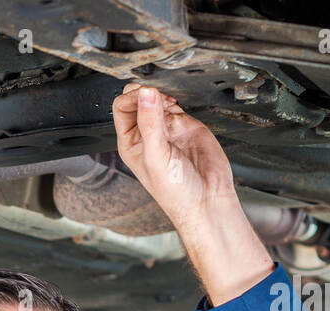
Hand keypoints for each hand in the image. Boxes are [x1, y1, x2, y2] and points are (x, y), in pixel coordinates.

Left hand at [112, 83, 272, 305]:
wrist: (207, 200)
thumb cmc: (176, 193)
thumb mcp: (156, 156)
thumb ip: (150, 123)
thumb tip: (146, 93)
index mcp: (131, 143)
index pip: (122, 108)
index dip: (132, 97)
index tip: (146, 95)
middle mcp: (147, 134)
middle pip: (138, 99)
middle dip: (146, 91)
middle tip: (158, 94)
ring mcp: (167, 128)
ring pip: (158, 98)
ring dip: (162, 93)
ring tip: (170, 102)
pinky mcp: (186, 124)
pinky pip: (178, 102)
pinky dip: (178, 96)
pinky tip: (179, 103)